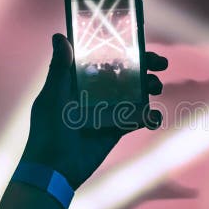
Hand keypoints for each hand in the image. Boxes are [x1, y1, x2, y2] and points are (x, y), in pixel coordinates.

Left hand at [21, 33, 167, 188]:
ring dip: (149, 86)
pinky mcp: (116, 128)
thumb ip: (59, 70)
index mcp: (77, 79)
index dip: (121, 46)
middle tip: (160, 64)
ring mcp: (107, 109)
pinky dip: (150, 116)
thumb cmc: (48, 132)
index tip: (138, 40)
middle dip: (145, 65)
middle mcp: (95, 91)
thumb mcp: (53, 98)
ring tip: (156, 88)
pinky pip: (137, 118)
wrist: (55, 171)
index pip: (102, 56)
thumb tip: (60, 36)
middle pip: (124, 72)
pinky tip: (155, 117)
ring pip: (134, 91)